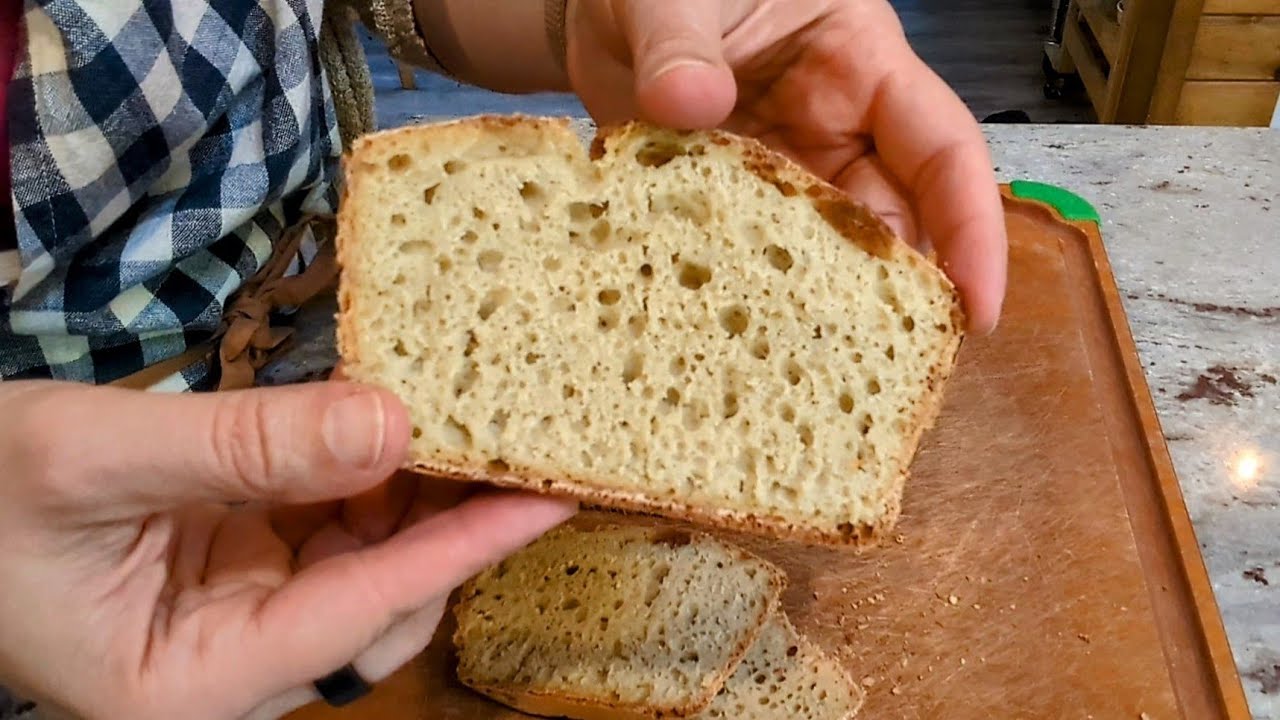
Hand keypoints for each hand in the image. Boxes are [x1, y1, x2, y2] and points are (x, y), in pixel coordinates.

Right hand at [0, 380, 575, 719]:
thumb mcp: (99, 458)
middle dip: (452, 529)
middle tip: (526, 451)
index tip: (546, 499)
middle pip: (380, 610)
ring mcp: (234, 625)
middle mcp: (226, 672)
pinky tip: (396, 432)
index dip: (459, 551)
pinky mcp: (234, 578)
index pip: (360, 618)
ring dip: (416, 502)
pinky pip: (325, 537)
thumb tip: (392, 421)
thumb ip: (244, 447)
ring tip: (477, 430)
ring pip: (363, 572)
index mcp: (187, 688)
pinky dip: (364, 483)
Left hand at [568, 0, 1007, 332]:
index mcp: (858, 60)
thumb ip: (678, 40)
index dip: (972, 228)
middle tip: (875, 370)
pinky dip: (749, 297)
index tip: (978, 309)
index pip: (942, 147)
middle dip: (893, 294)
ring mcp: (784, 171)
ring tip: (804, 372)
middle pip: (893, 218)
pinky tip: (733, 341)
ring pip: (827, 253)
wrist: (593, 15)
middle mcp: (835, 125)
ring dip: (819, 308)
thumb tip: (689, 102)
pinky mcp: (732, 206)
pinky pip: (755, 260)